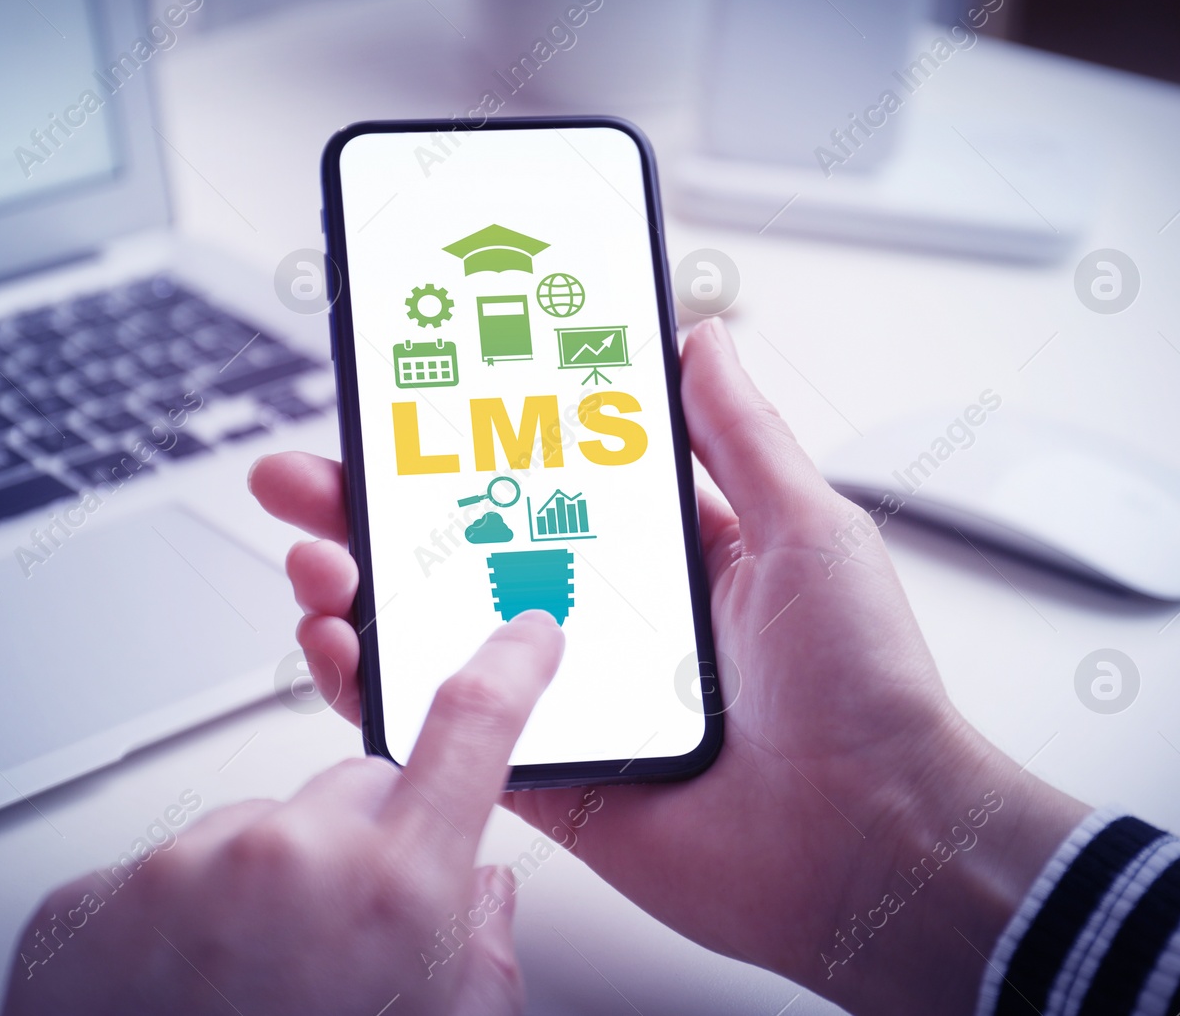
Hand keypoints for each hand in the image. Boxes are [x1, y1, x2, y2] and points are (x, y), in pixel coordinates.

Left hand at [2, 611, 565, 1015]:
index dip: (510, 669)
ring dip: (267, 888)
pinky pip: (166, 875)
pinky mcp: (100, 896)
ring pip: (256, 834)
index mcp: (394, 888)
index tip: (524, 639)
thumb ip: (483, 953)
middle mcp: (288, 856)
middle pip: (354, 790)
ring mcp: (184, 870)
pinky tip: (189, 990)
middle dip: (364, 844)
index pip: (472, 727)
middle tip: (343, 943)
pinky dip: (183, 920)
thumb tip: (481, 895)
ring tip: (252, 986)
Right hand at [250, 318, 1089, 1015]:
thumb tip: (702, 337)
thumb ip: (741, 434)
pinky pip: (444, 726)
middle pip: (462, 548)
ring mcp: (566, 694)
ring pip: (435, 633)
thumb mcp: (808, 529)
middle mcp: (604, 619)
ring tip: (310, 553)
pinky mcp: (545, 771)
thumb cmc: (865, 690)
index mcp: (663, 556)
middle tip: (306, 471)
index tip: (404, 399)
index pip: (539, 480)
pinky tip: (335, 648)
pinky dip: (375, 691)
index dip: (466, 441)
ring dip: (357, 590)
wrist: (873, 843)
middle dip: (373, 507)